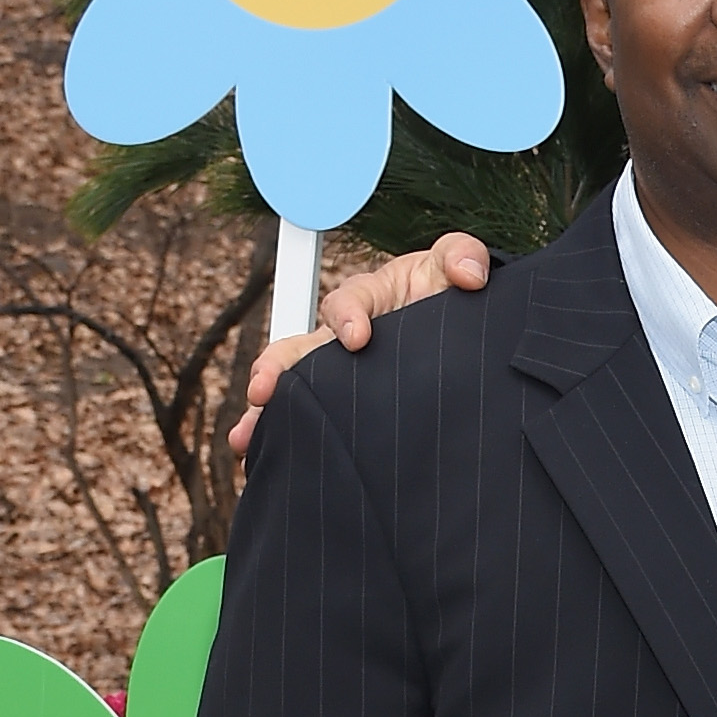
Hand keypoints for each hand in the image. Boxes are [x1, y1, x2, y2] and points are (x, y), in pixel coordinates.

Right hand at [229, 231, 493, 451]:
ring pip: (294, 388)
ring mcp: (338, 373)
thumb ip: (463, 257)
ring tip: (247, 437)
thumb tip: (469, 273)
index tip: (357, 338)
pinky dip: (283, 437)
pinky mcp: (344, 403)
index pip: (347, 302)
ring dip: (269, 411)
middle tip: (263, 390)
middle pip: (299, 350)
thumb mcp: (454, 268)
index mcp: (367, 301)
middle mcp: (341, 337)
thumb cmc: (444, 296)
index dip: (348, 316)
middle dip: (277, 369)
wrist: (458, 335)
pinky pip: (310, 419)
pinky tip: (261, 459)